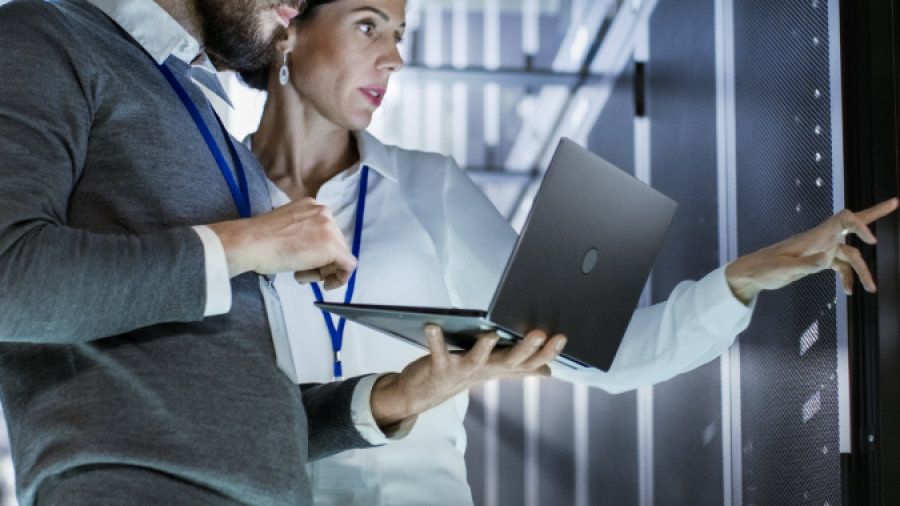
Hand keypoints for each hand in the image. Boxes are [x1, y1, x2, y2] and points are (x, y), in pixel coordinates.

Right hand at [207, 197, 356, 288]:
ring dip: (323, 270)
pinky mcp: (332, 246)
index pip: (325, 233)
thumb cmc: (259, 240)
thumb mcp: (286, 228)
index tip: (306, 263)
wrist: (251, 243)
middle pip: (335, 244)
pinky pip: (348, 265)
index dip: (318, 252)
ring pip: (340, 255)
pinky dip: (340, 278)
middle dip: (322, 263)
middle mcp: (324, 212)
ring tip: (301, 274)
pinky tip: (326, 284)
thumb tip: (311, 250)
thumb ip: (302, 234)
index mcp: (311, 206)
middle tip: (302, 272)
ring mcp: (330, 228)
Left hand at [369, 326, 566, 433]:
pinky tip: (432, 326)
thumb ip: (520, 368)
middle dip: (525, 349)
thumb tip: (548, 371)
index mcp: (499, 367)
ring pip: (477, 360)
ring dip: (484, 348)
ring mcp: (462, 371)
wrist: (424, 394)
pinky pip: (437, 352)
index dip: (547, 353)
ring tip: (491, 334)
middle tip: (539, 334)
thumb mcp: (493, 370)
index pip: (530, 362)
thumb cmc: (462, 374)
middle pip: (509, 362)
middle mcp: (485, 370)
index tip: (561, 337)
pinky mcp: (439, 367)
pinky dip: (435, 340)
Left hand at [725, 198, 898, 303]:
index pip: (842, 220)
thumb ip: (806, 264)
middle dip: (874, 214)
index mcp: (814, 236)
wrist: (752, 273)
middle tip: (896, 202)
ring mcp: (821, 249)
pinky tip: (848, 292)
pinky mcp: (818, 260)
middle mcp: (820, 239)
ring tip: (872, 289)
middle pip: (851, 223)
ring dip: (862, 271)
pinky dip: (847, 277)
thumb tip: (826, 260)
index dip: (859, 224)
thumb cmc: (764, 269)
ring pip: (850, 254)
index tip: (871, 240)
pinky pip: (840, 266)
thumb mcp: (783, 269)